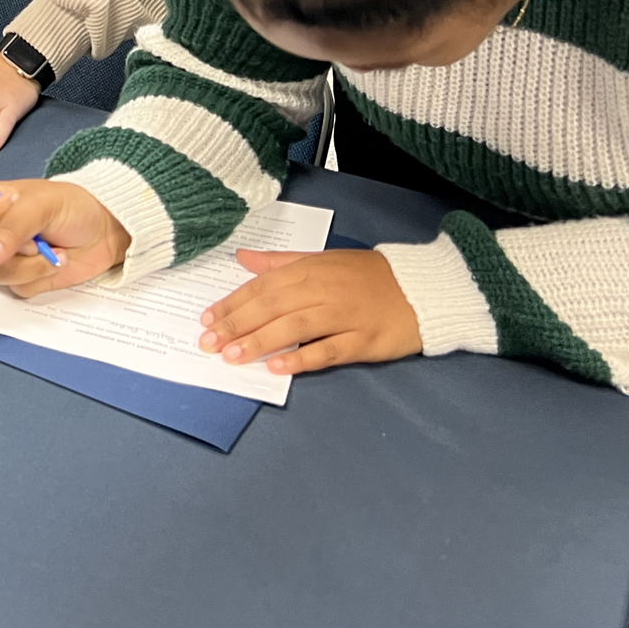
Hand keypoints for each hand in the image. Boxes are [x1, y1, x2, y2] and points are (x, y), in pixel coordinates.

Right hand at [0, 179, 130, 293]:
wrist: (105, 231)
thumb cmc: (71, 206)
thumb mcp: (41, 205)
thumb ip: (12, 226)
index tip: (13, 208)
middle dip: (1, 250)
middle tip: (32, 241)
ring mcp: (5, 259)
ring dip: (29, 264)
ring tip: (52, 250)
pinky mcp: (22, 280)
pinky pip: (17, 288)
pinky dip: (40, 276)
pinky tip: (57, 262)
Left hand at [199, 249, 419, 375]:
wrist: (421, 288)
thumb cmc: (367, 275)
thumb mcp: (322, 259)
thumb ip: (281, 262)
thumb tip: (242, 259)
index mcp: (310, 269)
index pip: (262, 287)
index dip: (233, 303)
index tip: (207, 318)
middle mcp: (323, 290)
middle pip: (272, 307)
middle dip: (237, 325)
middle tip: (208, 342)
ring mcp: (344, 316)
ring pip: (295, 328)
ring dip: (260, 342)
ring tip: (233, 356)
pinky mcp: (364, 340)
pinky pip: (329, 350)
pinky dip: (302, 359)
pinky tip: (278, 368)